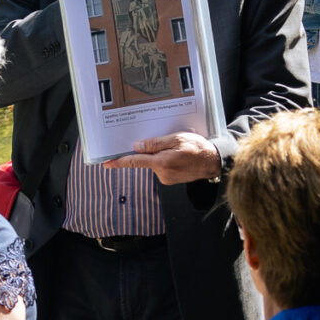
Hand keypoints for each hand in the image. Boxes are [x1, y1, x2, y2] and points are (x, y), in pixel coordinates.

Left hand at [108, 133, 223, 184]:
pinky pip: (160, 167)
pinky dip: (164, 160)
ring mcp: (166, 178)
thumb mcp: (177, 138)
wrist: (214, 162)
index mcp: (162, 162)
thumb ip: (155, 143)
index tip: (106, 163)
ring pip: (154, 163)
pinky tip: (177, 155)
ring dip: (159, 155)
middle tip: (165, 142)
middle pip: (145, 159)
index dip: (119, 162)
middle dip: (149, 150)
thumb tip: (137, 147)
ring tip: (177, 148)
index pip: (135, 161)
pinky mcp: (169, 180)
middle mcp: (162, 173)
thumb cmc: (198, 148)